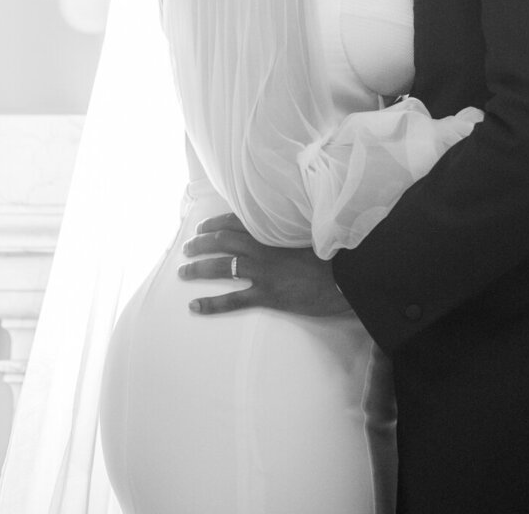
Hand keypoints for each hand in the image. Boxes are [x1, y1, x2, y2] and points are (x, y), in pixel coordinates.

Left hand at [178, 213, 350, 316]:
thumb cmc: (332, 254)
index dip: (214, 223)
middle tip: (186, 247)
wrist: (346, 277)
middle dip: (200, 244)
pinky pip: (233, 300)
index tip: (202, 226)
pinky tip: (194, 306)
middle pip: (222, 242)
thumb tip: (274, 224)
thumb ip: (288, 229)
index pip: (236, 221)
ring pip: (221, 268)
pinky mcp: (267, 295)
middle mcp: (263, 249)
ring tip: (183, 271)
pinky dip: (211, 304)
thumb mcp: (308, 233)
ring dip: (198, 268)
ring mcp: (263, 272)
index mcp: (273, 231)